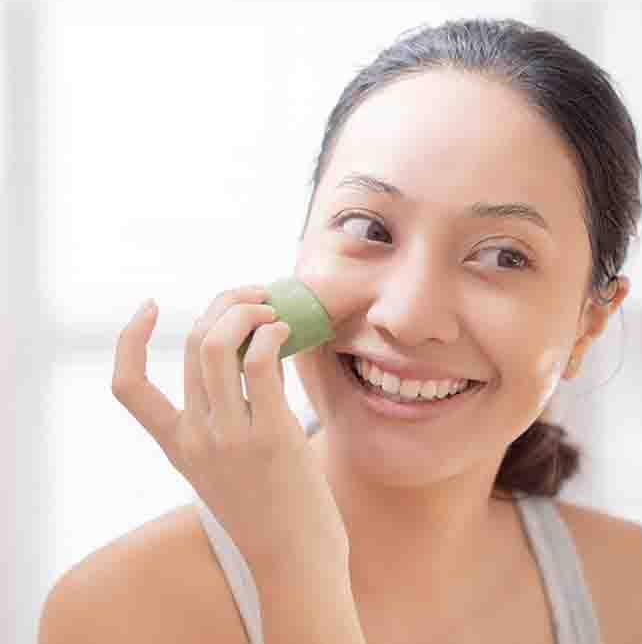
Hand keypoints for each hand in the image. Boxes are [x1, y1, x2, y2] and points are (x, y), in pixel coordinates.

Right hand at [112, 286, 348, 571]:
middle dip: (223, 304)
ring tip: (272, 310)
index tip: (150, 306)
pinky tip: (286, 331)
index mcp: (178, 444)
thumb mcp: (229, 460)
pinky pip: (259, 362)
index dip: (130, 340)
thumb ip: (232, 410)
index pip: (128, 387)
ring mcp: (229, 436)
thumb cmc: (271, 508)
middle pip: (192, 343)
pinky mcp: (270, 435)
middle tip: (254, 296)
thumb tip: (259, 347)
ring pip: (218, 343)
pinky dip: (271, 333)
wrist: (295, 562)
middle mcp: (195, 436)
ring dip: (247, 310)